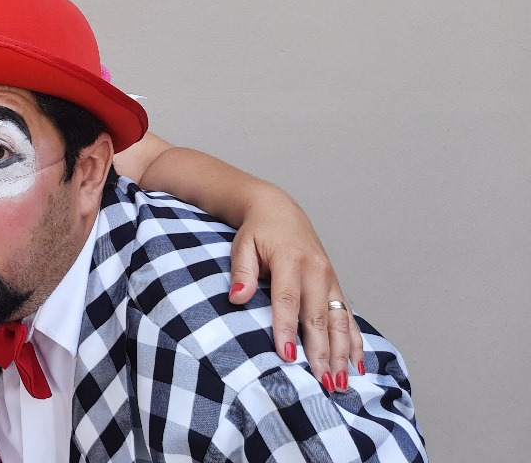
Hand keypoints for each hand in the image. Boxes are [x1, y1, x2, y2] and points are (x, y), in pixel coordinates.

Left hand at [227, 194, 363, 392]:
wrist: (279, 211)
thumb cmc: (258, 232)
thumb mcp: (243, 246)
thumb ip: (242, 272)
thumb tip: (238, 297)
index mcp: (291, 261)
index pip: (288, 301)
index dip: (288, 330)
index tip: (287, 357)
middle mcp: (316, 272)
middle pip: (319, 318)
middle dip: (322, 353)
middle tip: (323, 383)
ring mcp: (330, 280)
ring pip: (339, 322)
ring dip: (342, 354)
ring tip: (341, 382)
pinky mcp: (336, 286)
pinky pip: (349, 317)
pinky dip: (354, 341)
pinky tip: (357, 364)